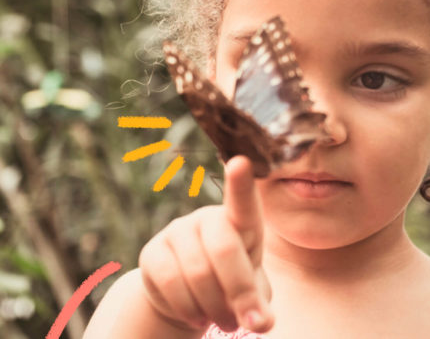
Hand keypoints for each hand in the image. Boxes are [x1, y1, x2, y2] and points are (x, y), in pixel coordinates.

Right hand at [139, 156, 273, 332]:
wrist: (190, 293)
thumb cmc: (230, 282)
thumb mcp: (251, 290)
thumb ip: (259, 303)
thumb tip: (261, 323)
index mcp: (238, 221)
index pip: (242, 201)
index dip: (240, 183)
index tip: (241, 162)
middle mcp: (206, 217)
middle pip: (224, 249)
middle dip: (239, 292)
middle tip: (244, 323)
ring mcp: (177, 230)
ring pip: (198, 273)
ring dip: (215, 309)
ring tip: (222, 321)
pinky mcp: (152, 251)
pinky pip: (171, 283)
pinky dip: (188, 310)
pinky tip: (196, 315)